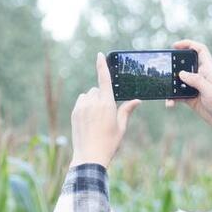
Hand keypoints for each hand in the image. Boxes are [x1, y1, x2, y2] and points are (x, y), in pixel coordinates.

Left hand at [69, 53, 139, 167]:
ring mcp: (81, 107)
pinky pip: (81, 101)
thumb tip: (136, 100)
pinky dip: (85, 105)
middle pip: (97, 90)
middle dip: (102, 96)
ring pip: (88, 95)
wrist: (89, 156)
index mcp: (107, 104)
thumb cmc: (109, 143)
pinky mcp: (75, 112)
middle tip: (106, 113)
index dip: (102, 65)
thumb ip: (126, 110)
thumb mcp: (121, 127)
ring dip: (92, 100)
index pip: (104, 79)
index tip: (99, 55)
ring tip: (96, 118)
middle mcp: (93, 102)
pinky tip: (88, 120)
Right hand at [165, 39, 211, 139]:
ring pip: (179, 81)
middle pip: (185, 65)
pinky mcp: (191, 99)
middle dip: (174, 66)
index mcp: (209, 69)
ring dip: (171, 86)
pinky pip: (178, 95)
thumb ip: (195, 80)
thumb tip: (180, 73)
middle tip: (165, 70)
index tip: (175, 46)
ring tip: (165, 91)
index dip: (188, 44)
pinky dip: (172, 99)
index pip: (199, 50)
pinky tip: (170, 104)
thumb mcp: (209, 91)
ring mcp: (196, 88)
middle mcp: (202, 76)